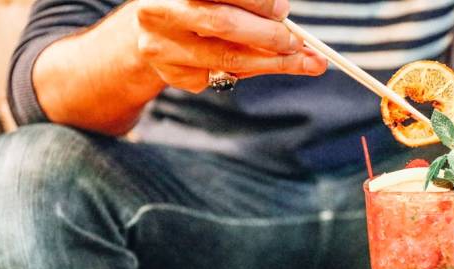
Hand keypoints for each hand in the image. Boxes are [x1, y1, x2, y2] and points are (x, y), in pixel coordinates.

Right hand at [135, 0, 326, 92]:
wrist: (153, 32)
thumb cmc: (195, 8)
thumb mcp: (218, 0)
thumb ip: (253, 7)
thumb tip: (294, 25)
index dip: (256, 2)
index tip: (282, 10)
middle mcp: (160, 12)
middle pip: (221, 23)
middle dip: (267, 34)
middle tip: (296, 42)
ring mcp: (162, 48)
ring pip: (226, 58)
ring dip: (270, 61)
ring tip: (300, 60)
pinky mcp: (173, 76)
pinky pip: (221, 76)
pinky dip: (251, 70)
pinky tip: (263, 63)